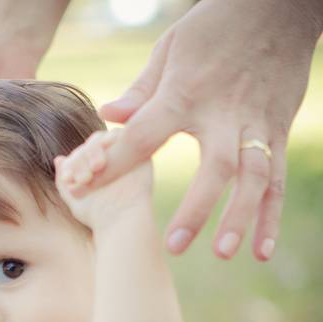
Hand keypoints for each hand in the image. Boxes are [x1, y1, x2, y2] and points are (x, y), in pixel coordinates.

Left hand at [55, 130, 152, 231]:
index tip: (67, 179)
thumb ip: (63, 179)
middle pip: (91, 144)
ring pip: (104, 138)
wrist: (120, 220)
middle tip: (83, 179)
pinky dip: (110, 143)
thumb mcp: (74, 197)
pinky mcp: (141, 152)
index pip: (80, 153)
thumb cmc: (97, 215)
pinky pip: (124, 134)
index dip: (72, 163)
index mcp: (97, 168)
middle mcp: (112, 159)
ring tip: (91, 174)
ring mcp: (126, 154)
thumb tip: (58, 159)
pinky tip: (103, 163)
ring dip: (92, 152)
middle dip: (81, 159)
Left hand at [82, 0, 322, 260]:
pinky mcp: (278, 130)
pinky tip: (261, 249)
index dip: (112, 164)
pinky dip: (270, 214)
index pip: (144, 137)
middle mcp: (224, 114)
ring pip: (254, 178)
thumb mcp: (170, 50)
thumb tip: (107, 115)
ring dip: (241, 217)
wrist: (281, 7)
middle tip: (174, 247)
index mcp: (186, 94)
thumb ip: (141, 90)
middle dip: (195, 209)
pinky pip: (276, 177)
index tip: (83, 189)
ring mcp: (256, 124)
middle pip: (215, 168)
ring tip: (226, 254)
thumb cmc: (215, 26)